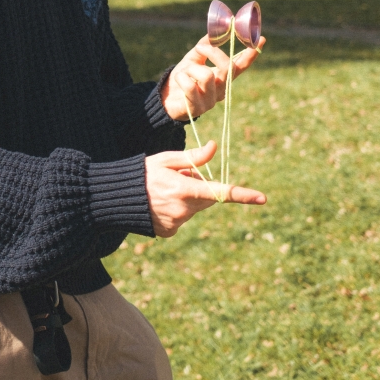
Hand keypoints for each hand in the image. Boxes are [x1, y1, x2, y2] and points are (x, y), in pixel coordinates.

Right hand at [145, 141, 265, 237]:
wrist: (117, 198)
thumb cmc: (142, 173)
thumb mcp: (166, 159)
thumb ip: (193, 158)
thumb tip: (214, 147)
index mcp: (184, 188)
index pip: (220, 191)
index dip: (243, 194)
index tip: (262, 198)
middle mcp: (182, 209)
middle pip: (208, 199)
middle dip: (200, 188)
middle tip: (180, 178)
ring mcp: (176, 223)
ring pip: (194, 209)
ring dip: (187, 200)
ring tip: (164, 191)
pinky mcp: (169, 232)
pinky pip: (182, 219)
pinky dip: (176, 211)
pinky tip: (159, 205)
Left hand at [161, 34, 265, 121]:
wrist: (166, 98)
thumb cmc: (183, 78)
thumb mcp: (193, 58)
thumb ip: (204, 47)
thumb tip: (213, 33)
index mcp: (223, 76)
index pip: (240, 65)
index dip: (251, 54)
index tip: (261, 39)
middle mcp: (221, 89)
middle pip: (228, 68)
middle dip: (214, 53)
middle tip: (200, 47)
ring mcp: (211, 100)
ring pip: (207, 76)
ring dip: (191, 68)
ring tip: (183, 72)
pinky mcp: (198, 108)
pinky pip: (190, 86)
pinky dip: (181, 77)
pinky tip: (178, 80)